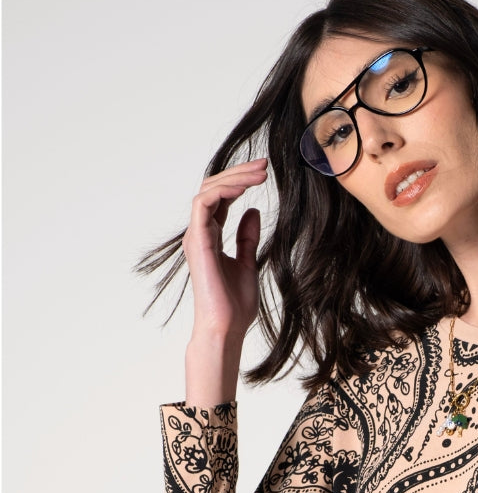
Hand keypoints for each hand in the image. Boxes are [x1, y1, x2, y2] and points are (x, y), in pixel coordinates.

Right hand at [181, 157, 267, 346]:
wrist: (227, 327)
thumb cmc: (235, 305)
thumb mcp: (248, 264)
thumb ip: (247, 238)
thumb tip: (253, 212)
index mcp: (211, 236)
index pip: (221, 198)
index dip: (240, 181)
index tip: (265, 173)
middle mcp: (201, 232)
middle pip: (214, 189)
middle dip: (239, 173)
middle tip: (265, 165)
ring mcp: (197, 236)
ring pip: (207, 190)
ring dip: (234, 178)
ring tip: (260, 173)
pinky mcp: (197, 241)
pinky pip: (203, 204)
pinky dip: (222, 191)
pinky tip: (244, 187)